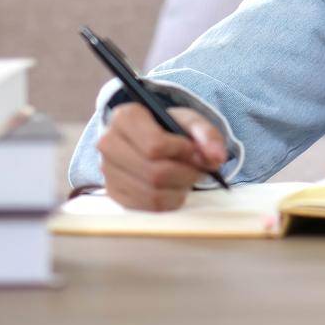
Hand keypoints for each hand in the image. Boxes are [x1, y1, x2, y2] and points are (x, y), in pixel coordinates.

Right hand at [96, 102, 228, 210]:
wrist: (148, 138)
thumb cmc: (169, 127)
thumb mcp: (190, 121)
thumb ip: (207, 135)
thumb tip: (216, 157)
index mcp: (125, 117)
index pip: (155, 145)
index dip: (182, 151)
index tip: (193, 150)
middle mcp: (108, 142)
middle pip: (154, 173)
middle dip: (184, 173)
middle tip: (197, 168)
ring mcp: (108, 170)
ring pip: (152, 193)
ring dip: (179, 189)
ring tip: (186, 177)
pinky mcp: (114, 192)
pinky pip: (147, 207)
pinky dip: (169, 200)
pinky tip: (175, 188)